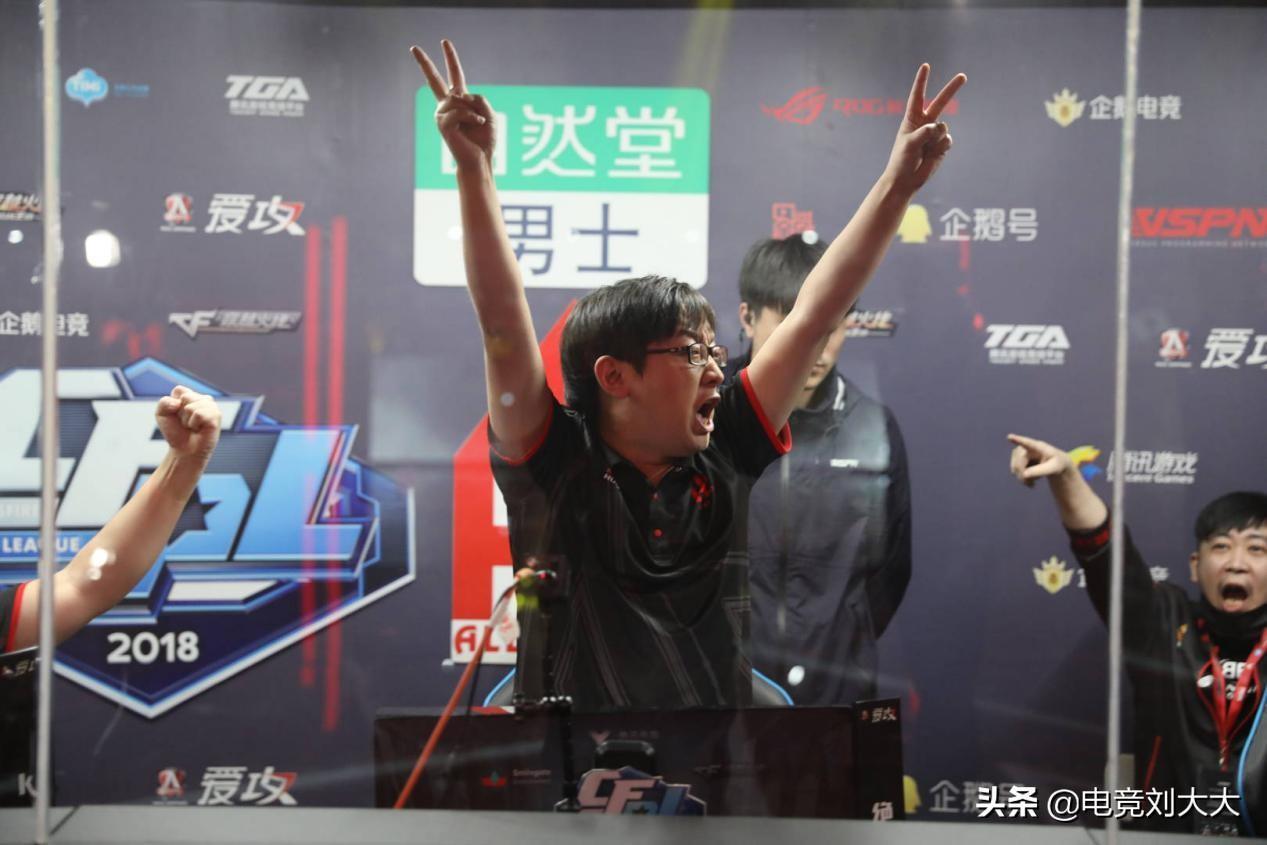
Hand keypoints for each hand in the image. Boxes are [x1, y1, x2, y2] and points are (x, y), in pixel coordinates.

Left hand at [155, 386, 220, 461]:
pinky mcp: (216, 416)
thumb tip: (178, 403)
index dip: (173, 404)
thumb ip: (164, 402)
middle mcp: (203, 399)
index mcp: (192, 396)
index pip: (180, 390)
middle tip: (185, 423)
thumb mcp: (161, 415)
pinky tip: (199, 429)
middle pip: (186, 396)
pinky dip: (194, 424)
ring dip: (187, 420)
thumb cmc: (175, 432)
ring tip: (192, 427)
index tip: (177, 416)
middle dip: (180, 412)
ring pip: (192, 406)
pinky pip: (199, 414)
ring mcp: (211, 407)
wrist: (184, 451)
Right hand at [412, 40, 494, 170]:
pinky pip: (459, 112)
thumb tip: (461, 96)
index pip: (454, 75)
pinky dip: (472, 118)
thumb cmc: (484, 140)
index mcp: (459, 101)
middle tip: (413, 48)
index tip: (444, 41)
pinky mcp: (442, 125)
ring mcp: (443, 114)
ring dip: (473, 110)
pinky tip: (477, 125)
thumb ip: (479, 100)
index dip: (450, 58)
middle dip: (424, 63)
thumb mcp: (489, 114)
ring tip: (477, 123)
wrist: (480, 159)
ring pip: (458, 99)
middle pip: (434, 80)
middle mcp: (447, 105)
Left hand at [886, 64, 965, 193]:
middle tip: (963, 76)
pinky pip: (947, 140)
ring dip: (936, 138)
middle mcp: (925, 123)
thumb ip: (923, 133)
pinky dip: (941, 147)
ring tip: (925, 150)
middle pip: (940, 102)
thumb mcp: (909, 144)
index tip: (926, 66)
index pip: (917, 96)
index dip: (922, 82)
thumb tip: (940, 126)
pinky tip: (932, 155)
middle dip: (952, 89)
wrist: (906, 180)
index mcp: (912, 119)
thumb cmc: (901, 160)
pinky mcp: (942, 145)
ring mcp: (935, 134)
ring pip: (943, 128)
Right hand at [1008, 433, 1073, 487]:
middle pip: (1019, 462)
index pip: (1028, 443)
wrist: (1056, 464)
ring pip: (1015, 466)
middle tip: (1031, 485)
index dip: (1018, 440)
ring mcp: (1021, 452)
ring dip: (1021, 477)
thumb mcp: (1053, 468)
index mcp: (1039, 447)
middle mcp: (1028, 447)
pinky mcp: (1018, 458)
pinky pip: (1015, 470)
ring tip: (1032, 483)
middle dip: (1022, 474)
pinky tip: (1029, 480)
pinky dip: (1021, 477)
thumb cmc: (1057, 464)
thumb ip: (1040, 470)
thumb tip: (1024, 475)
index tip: (1010, 437)